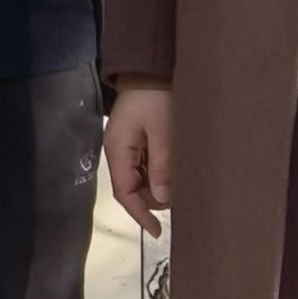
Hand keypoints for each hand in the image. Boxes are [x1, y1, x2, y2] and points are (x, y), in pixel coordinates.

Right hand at [108, 81, 173, 229]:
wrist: (150, 68)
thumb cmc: (156, 97)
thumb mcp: (163, 131)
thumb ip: (162, 166)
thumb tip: (161, 199)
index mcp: (118, 150)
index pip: (124, 193)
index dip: (140, 214)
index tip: (157, 230)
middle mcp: (118, 152)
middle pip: (132, 188)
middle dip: (152, 199)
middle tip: (179, 199)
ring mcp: (126, 146)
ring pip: (139, 179)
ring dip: (156, 186)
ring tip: (179, 185)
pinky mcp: (136, 141)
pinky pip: (145, 166)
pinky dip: (158, 174)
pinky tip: (173, 172)